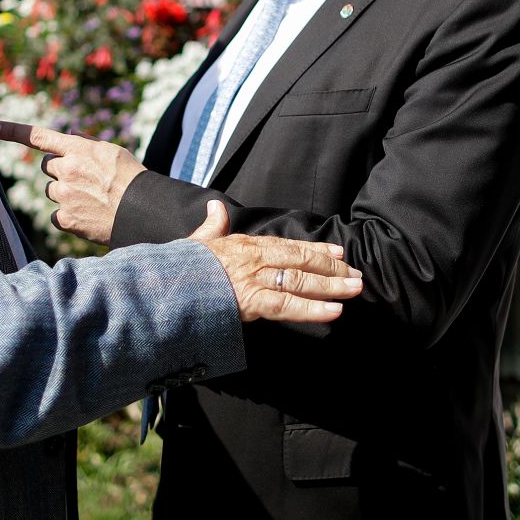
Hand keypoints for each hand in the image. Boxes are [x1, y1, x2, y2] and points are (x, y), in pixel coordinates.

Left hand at [0, 120, 144, 244]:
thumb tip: (69, 136)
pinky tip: (89, 215)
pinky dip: (69, 215)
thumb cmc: (132, 180)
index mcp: (78, 149)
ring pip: (53, 191)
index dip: (14, 131)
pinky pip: (56, 215)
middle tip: (85, 179)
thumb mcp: (114, 152)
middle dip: (60, 170)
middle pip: (48, 166)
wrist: (143, 212)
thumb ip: (87, 144)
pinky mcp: (65, 219)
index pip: (39, 137)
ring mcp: (64, 195)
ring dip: (66, 193)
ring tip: (92, 199)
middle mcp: (67, 170)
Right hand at [186, 200, 361, 323]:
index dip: (316, 250)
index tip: (339, 253)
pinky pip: (287, 305)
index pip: (288, 245)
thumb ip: (212, 225)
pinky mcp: (249, 301)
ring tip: (355, 289)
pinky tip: (334, 312)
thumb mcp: (198, 241)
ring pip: (300, 280)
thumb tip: (217, 206)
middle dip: (332, 268)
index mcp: (245, 245)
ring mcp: (253, 279)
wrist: (161, 285)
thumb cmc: (180, 267)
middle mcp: (254, 258)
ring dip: (331, 286)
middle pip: (301, 260)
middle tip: (358, 274)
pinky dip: (312, 309)